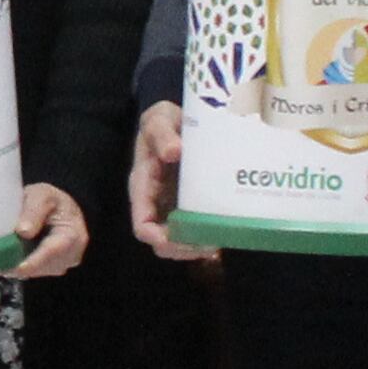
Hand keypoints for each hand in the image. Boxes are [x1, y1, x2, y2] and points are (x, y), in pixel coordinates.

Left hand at [9, 181, 89, 280]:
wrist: (58, 208)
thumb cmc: (50, 200)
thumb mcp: (41, 195)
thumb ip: (34, 210)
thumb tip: (23, 231)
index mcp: (74, 233)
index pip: (55, 250)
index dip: (35, 261)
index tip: (17, 268)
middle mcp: (74, 253)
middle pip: (45, 266)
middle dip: (21, 266)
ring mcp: (64, 264)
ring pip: (37, 272)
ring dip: (18, 267)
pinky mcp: (53, 269)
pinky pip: (34, 272)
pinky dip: (19, 266)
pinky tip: (7, 257)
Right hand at [129, 104, 207, 257]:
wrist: (179, 122)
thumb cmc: (164, 122)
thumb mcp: (159, 119)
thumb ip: (161, 133)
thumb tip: (173, 152)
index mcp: (143, 187)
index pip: (142, 224)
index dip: (157, 237)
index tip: (178, 238)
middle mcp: (155, 204)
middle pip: (162, 243)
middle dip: (184, 248)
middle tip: (211, 242)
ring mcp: (172, 208)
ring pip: (179, 243)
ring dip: (198, 248)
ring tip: (220, 241)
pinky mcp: (189, 208)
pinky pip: (194, 233)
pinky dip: (207, 239)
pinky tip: (225, 236)